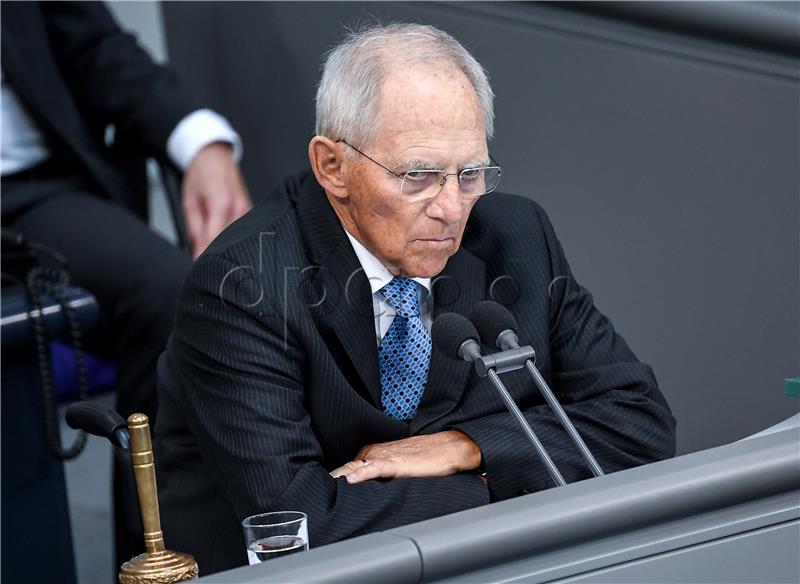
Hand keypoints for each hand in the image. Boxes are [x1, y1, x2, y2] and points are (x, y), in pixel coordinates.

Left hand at [181, 142, 250, 257]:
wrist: (216, 156)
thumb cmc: (201, 175)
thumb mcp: (190, 202)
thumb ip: (195, 230)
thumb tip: (197, 255)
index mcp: (222, 203)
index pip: (215, 240)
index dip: (206, 256)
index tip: (199, 266)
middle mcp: (240, 208)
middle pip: (229, 242)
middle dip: (216, 253)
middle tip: (204, 259)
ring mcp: (249, 211)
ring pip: (237, 240)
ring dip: (225, 247)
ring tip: (213, 245)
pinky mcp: (252, 213)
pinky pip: (243, 233)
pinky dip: (232, 239)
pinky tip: (224, 238)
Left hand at [329, 430, 481, 483]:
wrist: (448, 448)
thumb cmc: (425, 458)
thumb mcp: (396, 468)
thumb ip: (379, 476)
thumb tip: (364, 490)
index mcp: (371, 454)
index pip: (345, 469)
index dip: (330, 481)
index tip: (314, 495)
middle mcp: (373, 453)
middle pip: (344, 469)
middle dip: (328, 481)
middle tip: (309, 496)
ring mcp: (383, 457)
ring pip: (353, 468)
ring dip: (337, 478)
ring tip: (320, 489)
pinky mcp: (396, 463)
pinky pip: (374, 469)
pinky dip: (361, 474)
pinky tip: (350, 480)